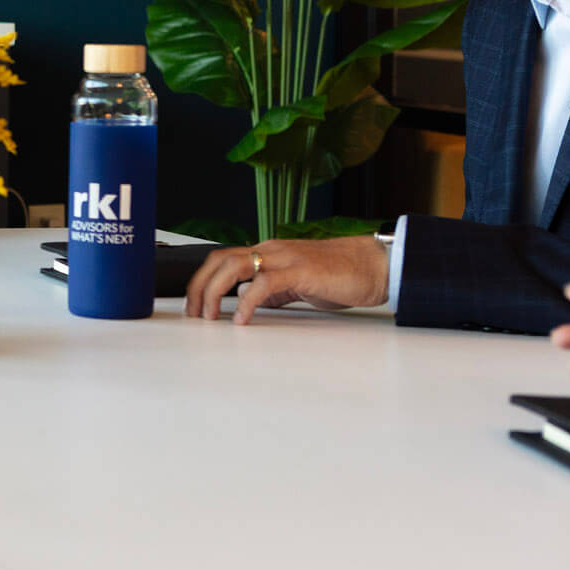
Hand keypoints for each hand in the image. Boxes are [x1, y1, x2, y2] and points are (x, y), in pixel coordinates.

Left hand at [183, 236, 388, 323]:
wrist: (375, 265)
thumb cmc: (342, 274)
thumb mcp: (297, 283)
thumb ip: (272, 290)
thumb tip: (246, 300)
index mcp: (269, 253)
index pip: (223, 259)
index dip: (203, 280)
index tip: (194, 305)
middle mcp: (271, 250)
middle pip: (220, 260)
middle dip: (199, 286)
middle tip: (193, 314)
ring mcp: (285, 258)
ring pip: (234, 266)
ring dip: (214, 292)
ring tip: (208, 316)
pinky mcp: (300, 270)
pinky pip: (264, 283)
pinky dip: (246, 301)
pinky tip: (241, 319)